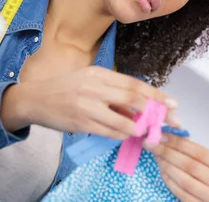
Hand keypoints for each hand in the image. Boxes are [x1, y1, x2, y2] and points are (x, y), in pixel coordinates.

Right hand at [0, 65, 178, 139]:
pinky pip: (110, 132)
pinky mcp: (82, 122)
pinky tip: (126, 134)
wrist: (35, 99)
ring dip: (139, 128)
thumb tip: (138, 107)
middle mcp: (94, 87)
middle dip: (156, 112)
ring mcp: (87, 105)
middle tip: (172, 121)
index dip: (156, 95)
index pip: (133, 84)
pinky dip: (122, 134)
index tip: (173, 104)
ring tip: (147, 131)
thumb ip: (112, 91)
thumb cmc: (65, 89)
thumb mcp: (89, 81)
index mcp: (98, 73)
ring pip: (124, 120)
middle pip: (133, 99)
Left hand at [150, 136, 208, 201]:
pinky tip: (162, 171)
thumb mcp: (207, 159)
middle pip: (191, 166)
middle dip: (168, 153)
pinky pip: (181, 194)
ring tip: (157, 157)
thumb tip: (166, 134)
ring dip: (167, 167)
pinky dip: (169, 181)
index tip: (161, 136)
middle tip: (153, 145)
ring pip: (185, 181)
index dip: (178, 143)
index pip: (199, 152)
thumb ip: (190, 147)